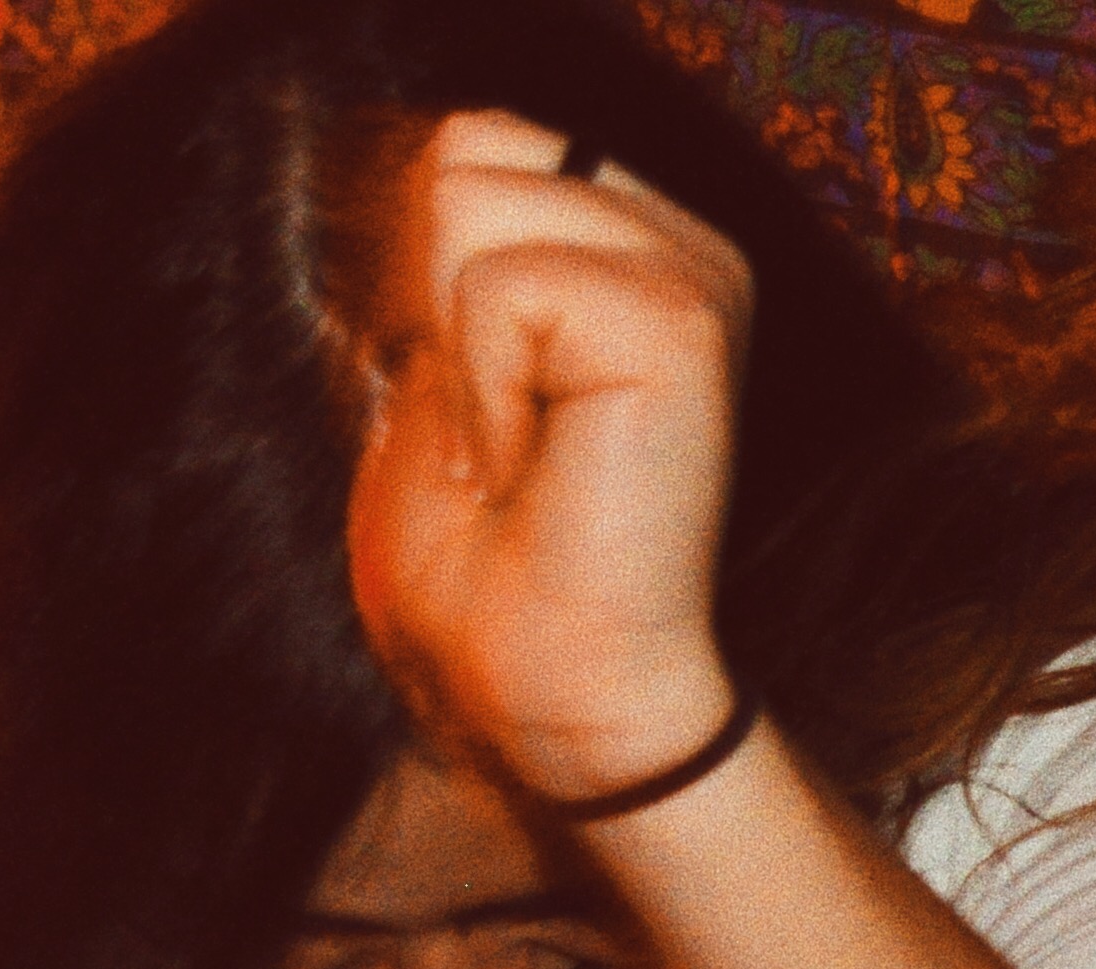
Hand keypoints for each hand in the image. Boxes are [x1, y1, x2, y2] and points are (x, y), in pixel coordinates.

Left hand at [345, 111, 752, 804]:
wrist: (546, 694)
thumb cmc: (488, 572)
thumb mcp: (433, 377)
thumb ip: (435, 267)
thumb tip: (399, 171)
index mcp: (634, 253)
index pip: (475, 146)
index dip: (424, 272)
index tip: (475, 408)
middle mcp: (684, 248)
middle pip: (471, 151)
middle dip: (437, 302)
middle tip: (498, 439)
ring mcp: (695, 279)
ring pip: (472, 202)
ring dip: (462, 355)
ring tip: (520, 457)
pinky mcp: (684, 324)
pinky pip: (499, 282)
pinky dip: (486, 391)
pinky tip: (537, 472)